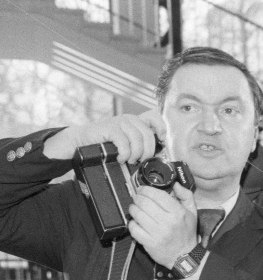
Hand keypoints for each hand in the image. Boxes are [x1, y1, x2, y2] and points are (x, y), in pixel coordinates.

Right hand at [43, 111, 164, 162]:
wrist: (82, 140)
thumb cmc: (106, 143)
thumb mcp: (126, 142)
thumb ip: (140, 143)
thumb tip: (157, 154)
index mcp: (136, 121)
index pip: (155, 119)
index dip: (162, 129)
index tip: (162, 141)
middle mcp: (130, 119)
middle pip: (149, 135)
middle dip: (147, 152)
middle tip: (140, 160)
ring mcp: (120, 122)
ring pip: (138, 140)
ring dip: (135, 154)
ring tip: (129, 160)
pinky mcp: (111, 127)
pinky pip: (125, 143)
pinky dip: (124, 154)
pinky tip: (120, 157)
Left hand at [127, 184, 197, 267]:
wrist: (184, 256)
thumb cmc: (187, 233)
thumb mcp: (192, 212)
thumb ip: (186, 195)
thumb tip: (175, 184)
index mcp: (178, 212)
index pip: (157, 195)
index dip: (145, 189)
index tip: (142, 189)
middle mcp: (167, 222)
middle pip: (144, 202)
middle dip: (137, 198)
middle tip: (137, 199)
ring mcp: (157, 233)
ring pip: (136, 214)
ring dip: (133, 209)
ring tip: (136, 209)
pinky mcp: (148, 242)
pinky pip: (133, 228)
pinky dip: (132, 223)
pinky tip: (136, 222)